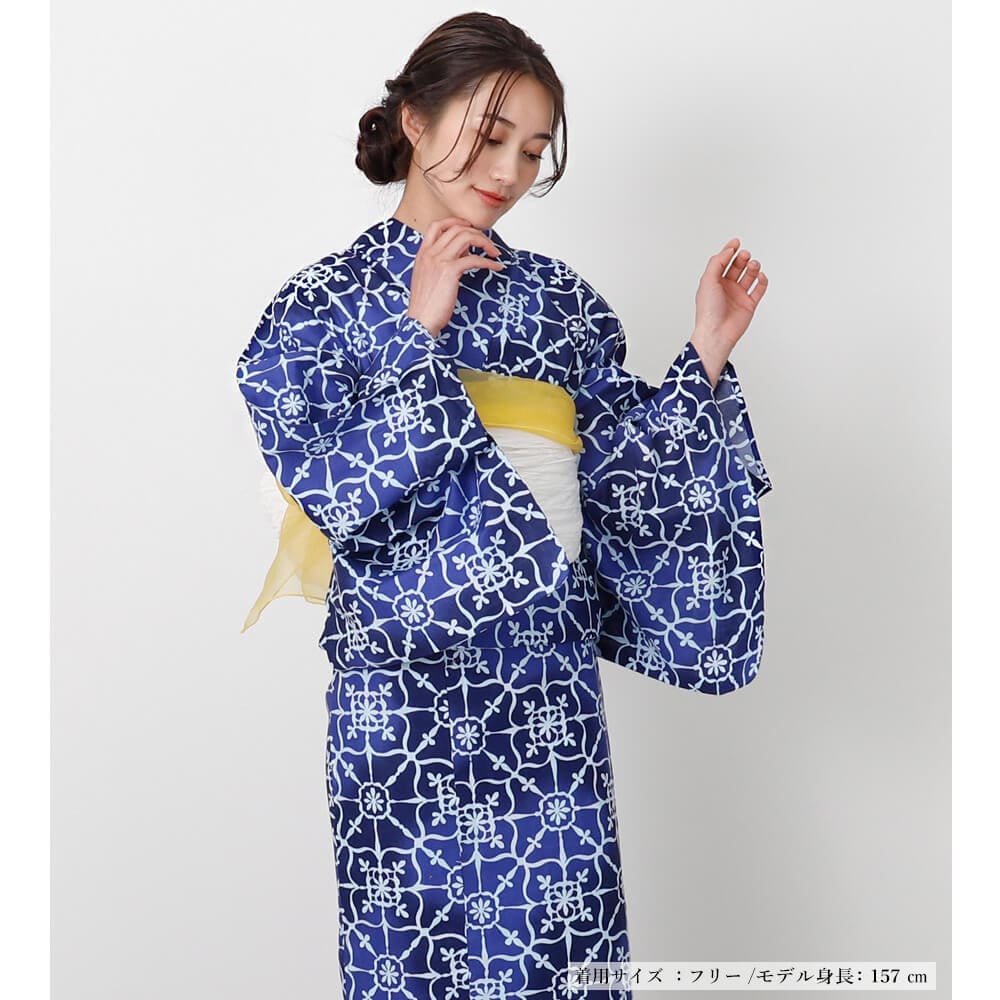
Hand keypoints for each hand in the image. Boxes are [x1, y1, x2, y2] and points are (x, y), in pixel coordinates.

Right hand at [406, 217, 505, 336]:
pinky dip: (489, 262)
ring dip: (485, 243)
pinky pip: (474, 259)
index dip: (456, 222)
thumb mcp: (429, 279)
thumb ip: (441, 263)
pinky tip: (496, 267)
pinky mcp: (450, 272)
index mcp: (422, 254)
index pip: (437, 225)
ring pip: (466, 237)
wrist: (420, 321)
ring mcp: (439, 261)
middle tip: (488, 244)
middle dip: (477, 233)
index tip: (469, 227)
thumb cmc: (425, 306)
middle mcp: (429, 254)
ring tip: (494, 253)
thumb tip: (462, 253)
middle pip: (456, 229)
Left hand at [690, 237, 768, 384]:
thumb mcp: (708, 280)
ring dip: (753, 267)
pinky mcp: (749, 304)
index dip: (729, 250)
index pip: (723, 262)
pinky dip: (762, 280)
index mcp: (714, 282)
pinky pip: (759, 289)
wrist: (717, 332)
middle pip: (737, 267)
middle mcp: (726, 288)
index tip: (736, 242)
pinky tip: (760, 276)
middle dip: (742, 258)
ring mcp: (738, 295)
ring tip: (753, 265)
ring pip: (749, 276)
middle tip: (745, 255)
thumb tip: (728, 250)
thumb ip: (717, 262)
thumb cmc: (708, 310)